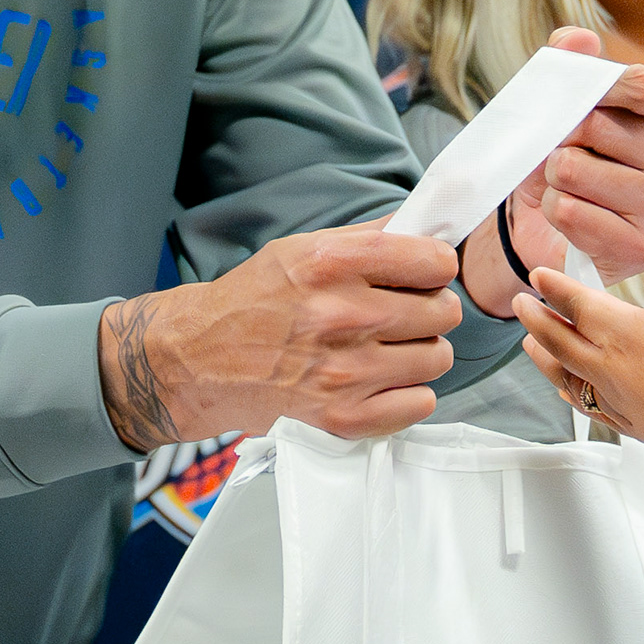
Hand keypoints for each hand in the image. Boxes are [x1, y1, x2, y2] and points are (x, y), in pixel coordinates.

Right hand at [101, 223, 461, 450]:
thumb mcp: (302, 248)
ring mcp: (345, 371)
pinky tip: (384, 380)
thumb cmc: (253, 301)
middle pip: (444, 311)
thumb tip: (426, 226)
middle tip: (402, 313)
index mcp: (333, 263)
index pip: (435, 261)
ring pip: (438, 357)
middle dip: (429, 309)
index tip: (424, 273)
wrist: (199, 360)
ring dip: (421, 352)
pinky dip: (409, 393)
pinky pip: (420, 403)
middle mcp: (342, 315)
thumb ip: (368, 238)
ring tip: (390, 347)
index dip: (436, 266)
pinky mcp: (343, 416)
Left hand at [471, 26, 643, 303]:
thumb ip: (571, 62)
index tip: (568, 98)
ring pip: (570, 169)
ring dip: (551, 178)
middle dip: (560, 138)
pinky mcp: (638, 247)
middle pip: (595, 126)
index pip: (641, 83)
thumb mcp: (567, 102)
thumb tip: (578, 39)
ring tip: (569, 186)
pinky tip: (572, 216)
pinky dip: (553, 210)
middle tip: (566, 152)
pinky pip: (566, 210)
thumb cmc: (573, 154)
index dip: (592, 87)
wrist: (557, 226)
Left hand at [513, 207, 643, 455]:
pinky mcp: (630, 422)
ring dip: (544, 356)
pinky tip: (571, 393)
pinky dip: (571, 392)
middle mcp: (610, 366)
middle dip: (536, 320)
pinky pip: (587, 404)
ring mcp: (617, 398)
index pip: (576, 304)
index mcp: (623, 334)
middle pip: (560, 340)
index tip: (537, 275)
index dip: (554, 287)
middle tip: (519, 305)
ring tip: (529, 346)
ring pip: (566, 374)